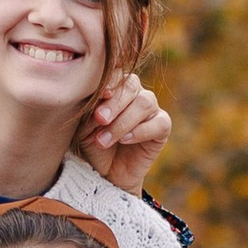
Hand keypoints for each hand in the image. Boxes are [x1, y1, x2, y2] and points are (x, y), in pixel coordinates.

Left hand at [72, 72, 169, 197]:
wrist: (105, 172)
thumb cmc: (93, 144)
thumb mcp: (84, 126)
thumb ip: (90, 110)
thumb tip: (99, 100)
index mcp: (116, 86)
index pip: (116, 74)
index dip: (110, 81)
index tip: (100, 95)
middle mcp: (135, 93)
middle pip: (131, 85)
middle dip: (114, 103)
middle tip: (99, 119)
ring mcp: (151, 109)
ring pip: (144, 103)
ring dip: (123, 121)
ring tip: (104, 140)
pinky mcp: (162, 127)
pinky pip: (159, 123)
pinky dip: (140, 131)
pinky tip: (124, 140)